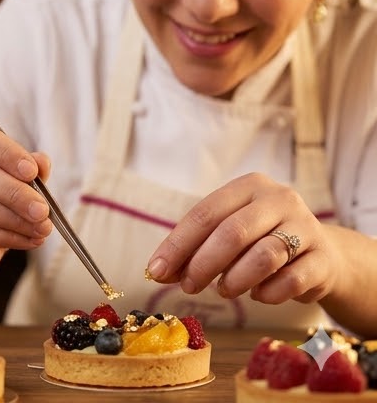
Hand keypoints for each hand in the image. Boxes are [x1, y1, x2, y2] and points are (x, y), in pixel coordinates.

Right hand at [0, 121, 53, 287]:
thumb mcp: (14, 182)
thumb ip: (28, 170)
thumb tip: (42, 162)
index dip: (5, 151)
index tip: (31, 171)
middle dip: (15, 192)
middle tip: (42, 209)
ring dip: (15, 218)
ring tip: (41, 228)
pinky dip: (8, 237)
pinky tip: (28, 240)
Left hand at [145, 173, 336, 305]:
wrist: (322, 254)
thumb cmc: (263, 240)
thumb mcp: (231, 233)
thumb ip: (197, 249)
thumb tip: (158, 272)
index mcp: (248, 186)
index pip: (205, 213)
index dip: (178, 244)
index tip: (157, 270)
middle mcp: (278, 199)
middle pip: (233, 232)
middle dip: (204, 264)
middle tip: (189, 286)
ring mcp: (305, 227)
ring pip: (264, 255)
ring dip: (236, 279)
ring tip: (223, 291)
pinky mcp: (323, 259)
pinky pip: (292, 279)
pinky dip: (269, 292)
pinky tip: (259, 295)